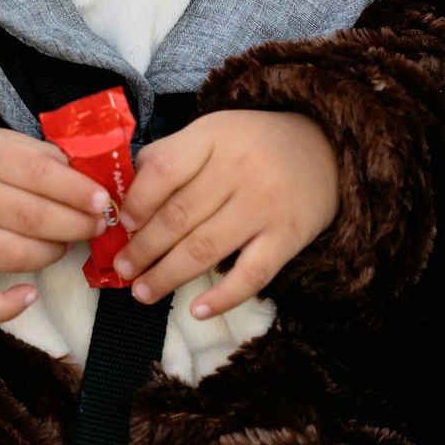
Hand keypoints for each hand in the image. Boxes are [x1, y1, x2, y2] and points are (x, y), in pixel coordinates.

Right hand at [0, 125, 110, 324]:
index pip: (38, 173)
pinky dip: (4, 307)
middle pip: (31, 217)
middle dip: (75, 225)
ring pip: (14, 257)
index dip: (78, 191)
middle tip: (96, 227)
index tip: (104, 201)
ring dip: (51, 255)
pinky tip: (28, 295)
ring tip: (63, 245)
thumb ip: (42, 157)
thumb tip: (91, 183)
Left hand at [112, 108, 339, 319]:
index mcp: (213, 137)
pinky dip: (223, 297)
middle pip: (179, 216)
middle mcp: (239, 170)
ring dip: (168, 276)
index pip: (164, 170)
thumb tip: (122, 197)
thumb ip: (169, 158)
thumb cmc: (251, 144)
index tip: (120, 225)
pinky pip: (251, 275)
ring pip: (205, 248)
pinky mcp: (287, 238)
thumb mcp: (210, 133)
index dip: (136, 202)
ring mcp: (265, 206)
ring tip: (142, 292)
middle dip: (143, 248)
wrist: (324, 149)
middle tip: (122, 269)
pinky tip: (197, 311)